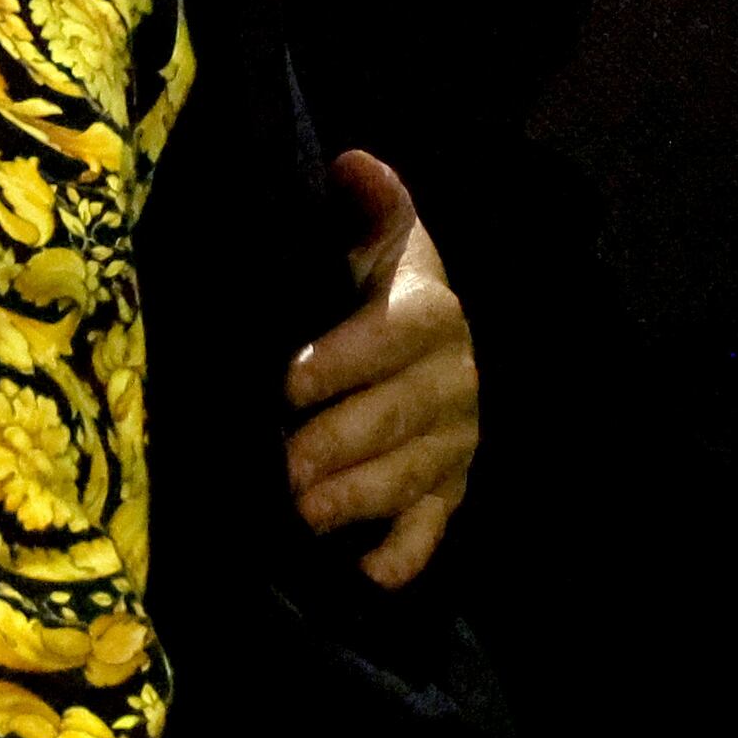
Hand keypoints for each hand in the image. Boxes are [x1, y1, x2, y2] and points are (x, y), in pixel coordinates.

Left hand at [286, 146, 477, 587]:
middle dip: (341, 443)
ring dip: (361, 497)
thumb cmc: (363, 281)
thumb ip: (366, 211)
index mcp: (430, 312)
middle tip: (283, 468)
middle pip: (403, 414)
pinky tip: (366, 575)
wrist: (410, 334)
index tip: (288, 381)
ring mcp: (454, 441)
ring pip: (414, 474)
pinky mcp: (447, 490)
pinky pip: (431, 528)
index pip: (400, 331)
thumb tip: (355, 163)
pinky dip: (402, 554)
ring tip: (304, 514)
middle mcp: (453, 380)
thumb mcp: (366, 239)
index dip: (347, 357)